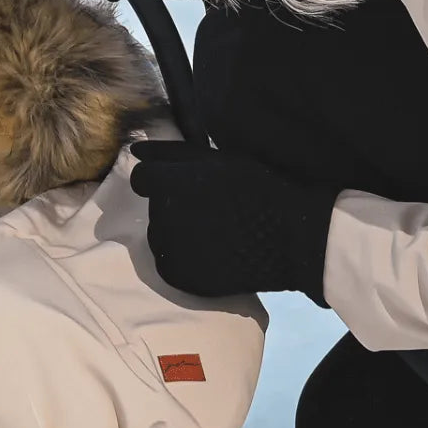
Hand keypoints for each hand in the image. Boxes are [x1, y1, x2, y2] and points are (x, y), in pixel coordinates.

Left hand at [129, 141, 337, 302]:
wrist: (292, 238)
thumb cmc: (257, 189)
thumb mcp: (217, 160)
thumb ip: (171, 153)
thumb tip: (135, 149)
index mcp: (170, 184)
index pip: (142, 179)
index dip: (162, 179)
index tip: (186, 184)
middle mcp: (163, 217)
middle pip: (154, 208)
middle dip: (173, 205)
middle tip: (210, 208)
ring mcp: (171, 251)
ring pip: (159, 236)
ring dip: (176, 232)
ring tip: (214, 232)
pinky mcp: (180, 278)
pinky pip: (168, 264)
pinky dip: (184, 259)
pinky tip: (213, 252)